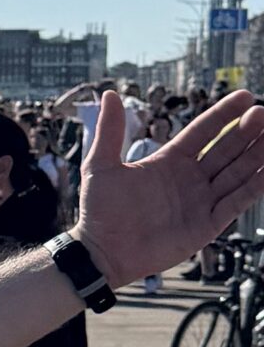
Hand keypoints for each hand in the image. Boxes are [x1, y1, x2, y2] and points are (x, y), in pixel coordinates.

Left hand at [71, 89, 263, 285]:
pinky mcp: (208, 224)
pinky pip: (238, 201)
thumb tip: (108, 94)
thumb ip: (110, 131)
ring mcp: (201, 201)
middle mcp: (189, 179)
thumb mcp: (101, 165)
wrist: (103, 252)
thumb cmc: (100, 211)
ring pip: (238, 172)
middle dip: (247, 131)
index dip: (223, 115)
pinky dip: (256, 185)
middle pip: (226, 150)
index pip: (202, 132)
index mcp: (168, 162)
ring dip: (258, 154)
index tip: (245, 97)